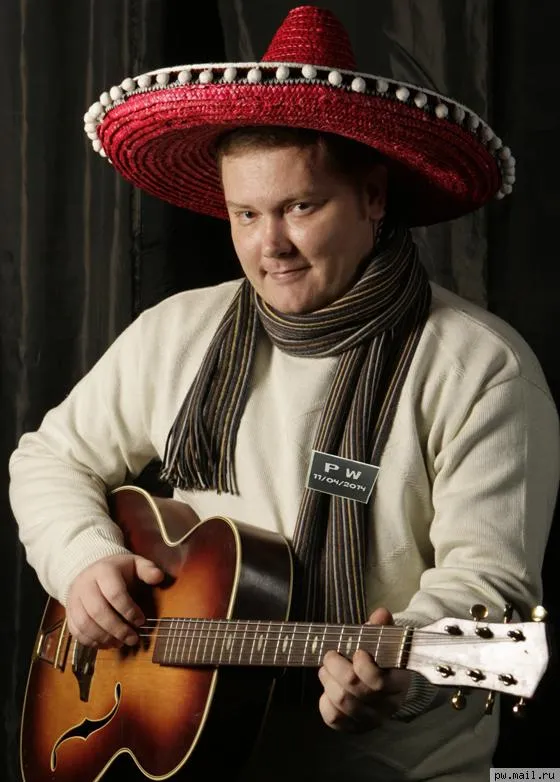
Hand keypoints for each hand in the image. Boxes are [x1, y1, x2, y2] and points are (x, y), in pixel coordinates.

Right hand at [66, 553, 163, 647]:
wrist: (91, 569)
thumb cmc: (118, 570)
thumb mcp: (135, 564)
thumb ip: (148, 569)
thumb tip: (159, 577)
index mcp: (103, 571)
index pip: (114, 594)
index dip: (129, 610)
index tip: (141, 621)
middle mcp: (85, 584)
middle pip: (98, 612)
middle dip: (117, 629)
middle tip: (133, 639)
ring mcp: (74, 599)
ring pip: (85, 624)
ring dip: (104, 638)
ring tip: (121, 643)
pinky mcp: (69, 612)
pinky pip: (76, 631)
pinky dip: (91, 642)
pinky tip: (107, 644)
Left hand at [318, 607, 410, 731]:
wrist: (385, 683)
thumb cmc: (382, 658)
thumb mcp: (386, 641)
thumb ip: (383, 628)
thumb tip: (381, 614)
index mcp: (397, 684)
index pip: (379, 682)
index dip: (363, 666)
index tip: (357, 651)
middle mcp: (386, 706)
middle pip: (355, 690)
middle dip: (336, 668)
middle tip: (330, 655)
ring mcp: (370, 719)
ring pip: (342, 703)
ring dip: (328, 681)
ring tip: (326, 668)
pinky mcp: (354, 727)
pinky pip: (333, 718)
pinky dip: (325, 701)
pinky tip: (328, 687)